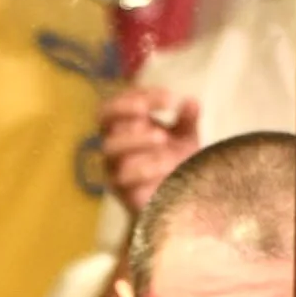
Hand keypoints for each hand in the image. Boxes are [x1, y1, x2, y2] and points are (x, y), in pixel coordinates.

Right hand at [100, 86, 200, 216]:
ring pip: (111, 147)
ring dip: (136, 139)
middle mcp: (115, 143)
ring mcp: (114, 167)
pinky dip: (145, 168)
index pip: (122, 100)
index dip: (140, 94)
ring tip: (162, 139)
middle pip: (104, 117)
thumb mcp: (185, 138)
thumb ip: (187, 121)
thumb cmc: (176, 164)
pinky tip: (166, 164)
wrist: (176, 202)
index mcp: (126, 125)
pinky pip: (124, 177)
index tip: (170, 99)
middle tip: (147, 110)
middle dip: (126, 109)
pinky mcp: (121, 191)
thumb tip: (191, 101)